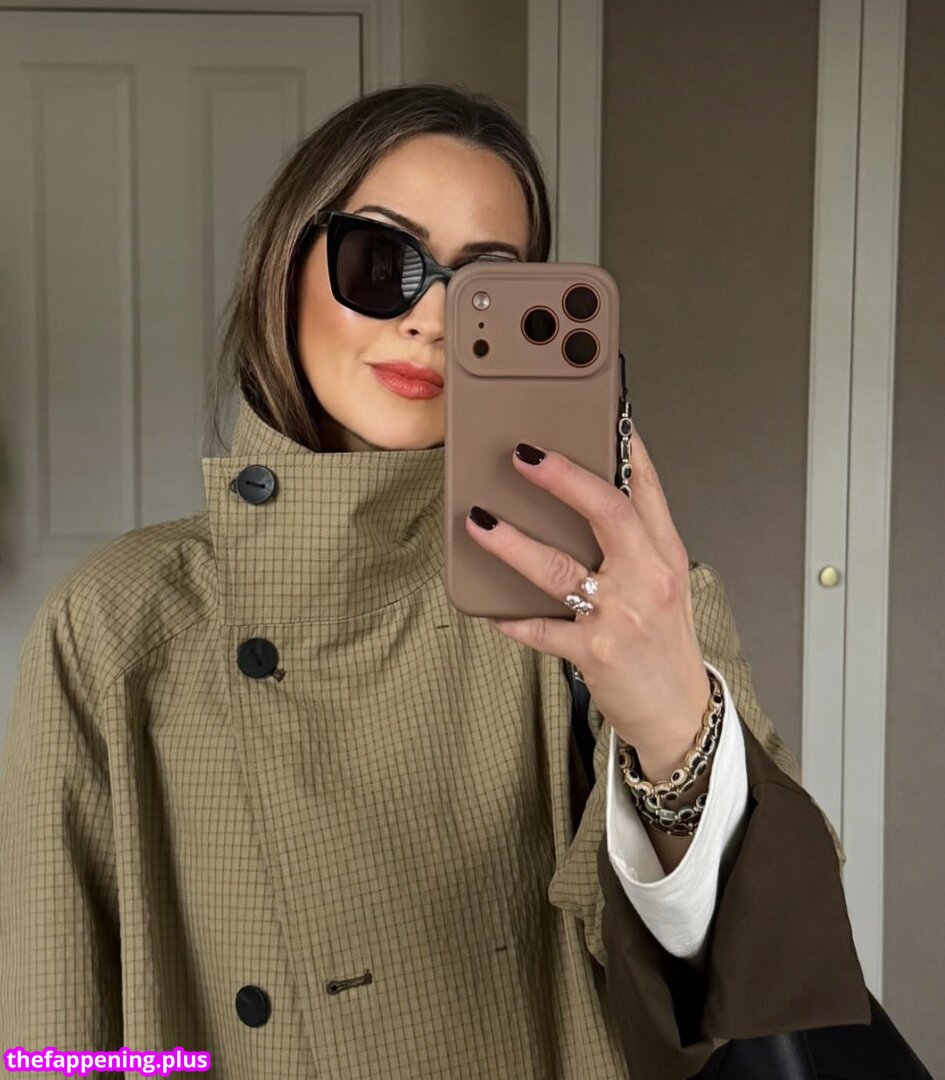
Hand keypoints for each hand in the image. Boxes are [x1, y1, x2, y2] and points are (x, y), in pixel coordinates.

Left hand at [465, 428, 711, 775]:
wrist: (677, 709)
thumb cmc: (663, 641)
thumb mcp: (663, 582)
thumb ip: (633, 541)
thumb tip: (583, 497)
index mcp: (664, 554)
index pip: (646, 487)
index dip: (622, 446)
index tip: (599, 411)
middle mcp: (648, 578)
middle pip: (607, 512)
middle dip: (563, 479)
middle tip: (522, 456)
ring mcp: (622, 615)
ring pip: (560, 569)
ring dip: (513, 542)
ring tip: (479, 520)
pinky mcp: (595, 651)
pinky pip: (541, 629)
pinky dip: (512, 617)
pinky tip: (491, 609)